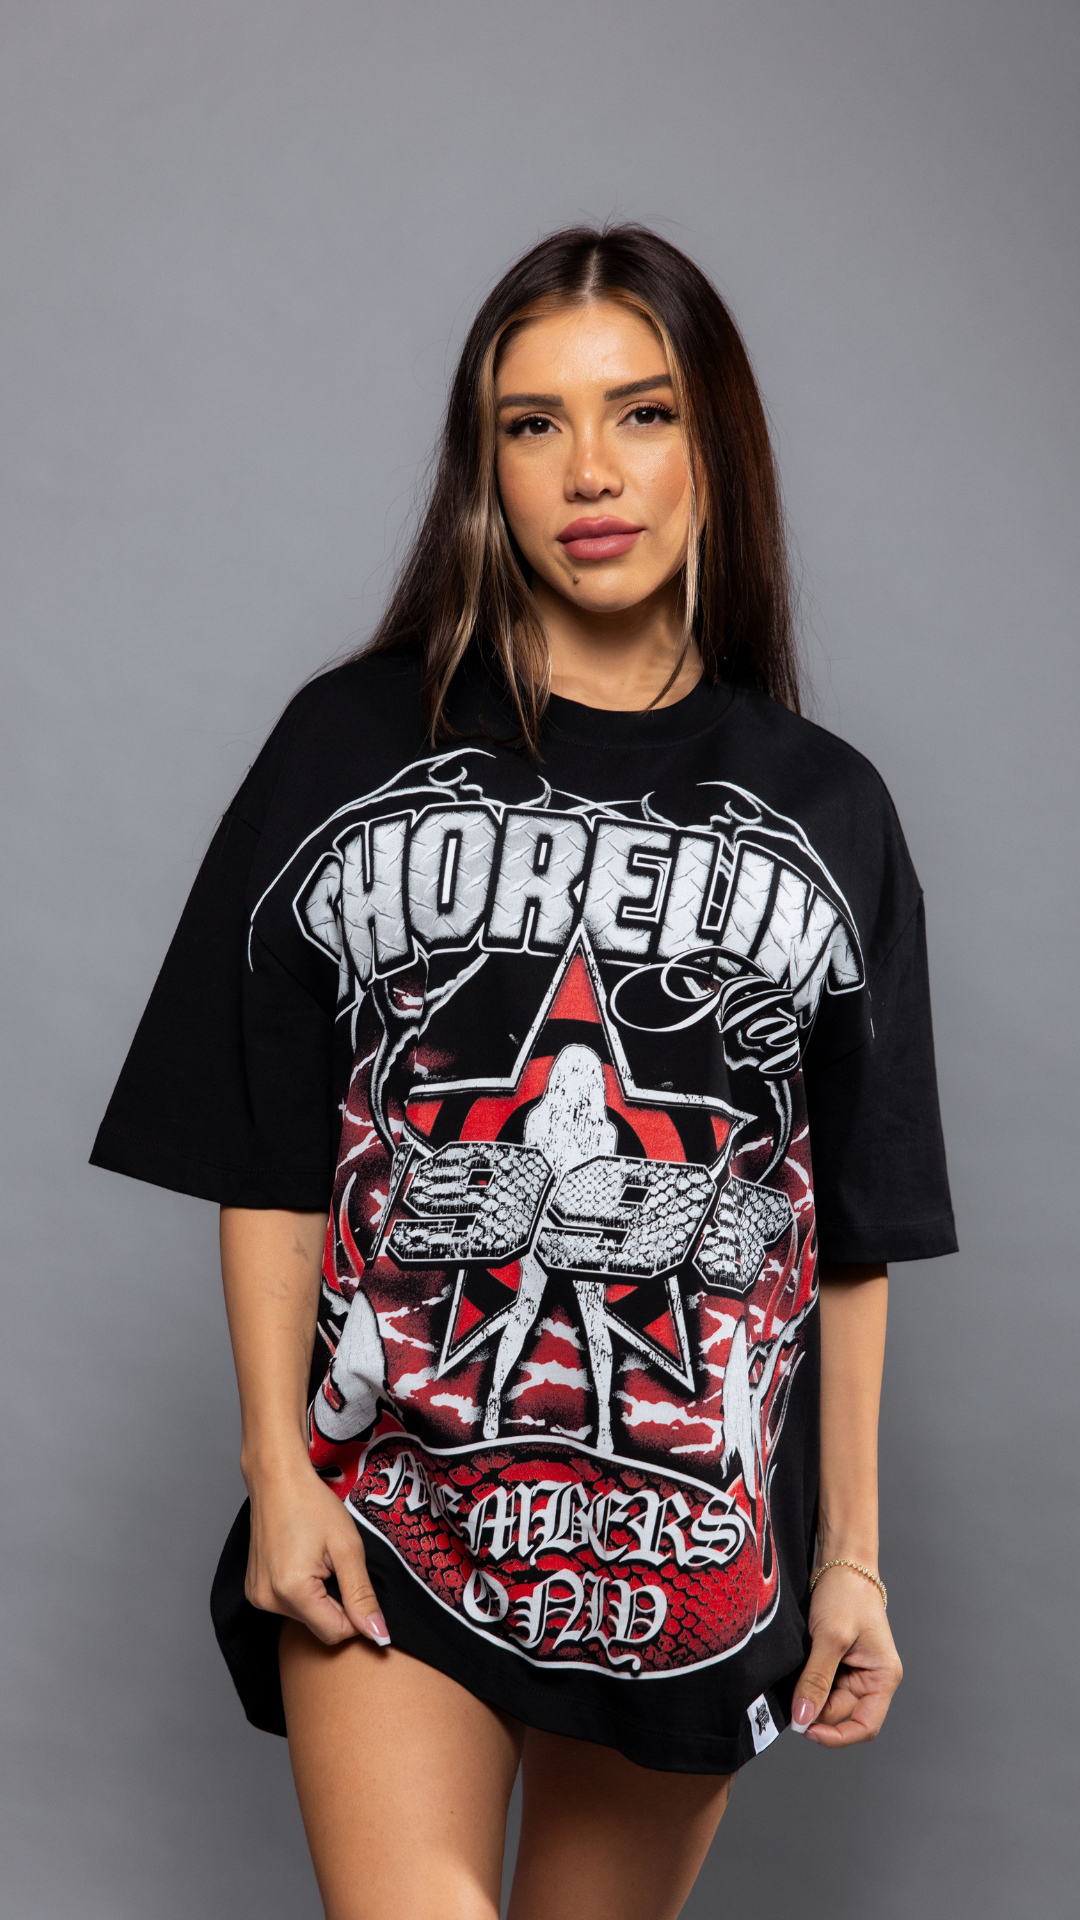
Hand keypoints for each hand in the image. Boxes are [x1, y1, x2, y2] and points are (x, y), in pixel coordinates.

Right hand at [245, 1453, 389, 1648]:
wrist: (276, 1478)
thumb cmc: (312, 1504)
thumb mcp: (347, 1547)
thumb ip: (362, 1595)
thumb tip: (379, 1635)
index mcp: (292, 1590)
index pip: (336, 1634)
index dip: (356, 1614)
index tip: (357, 1584)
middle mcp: (268, 1600)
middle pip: (320, 1627)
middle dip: (337, 1604)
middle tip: (336, 1565)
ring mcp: (257, 1597)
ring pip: (305, 1618)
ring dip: (320, 1597)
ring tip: (317, 1559)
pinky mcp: (253, 1591)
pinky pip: (289, 1607)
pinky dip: (303, 1593)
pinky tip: (302, 1562)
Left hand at [791, 1566, 901, 1745]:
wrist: (840, 1561)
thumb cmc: (846, 1593)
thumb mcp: (830, 1637)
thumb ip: (816, 1680)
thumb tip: (803, 1719)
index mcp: (883, 1677)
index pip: (865, 1726)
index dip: (837, 1736)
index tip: (807, 1730)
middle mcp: (871, 1679)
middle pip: (840, 1714)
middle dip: (816, 1708)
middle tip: (792, 1691)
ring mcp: (853, 1671)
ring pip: (827, 1701)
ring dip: (809, 1693)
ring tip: (796, 1670)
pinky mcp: (836, 1662)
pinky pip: (820, 1684)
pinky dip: (806, 1681)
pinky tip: (796, 1667)